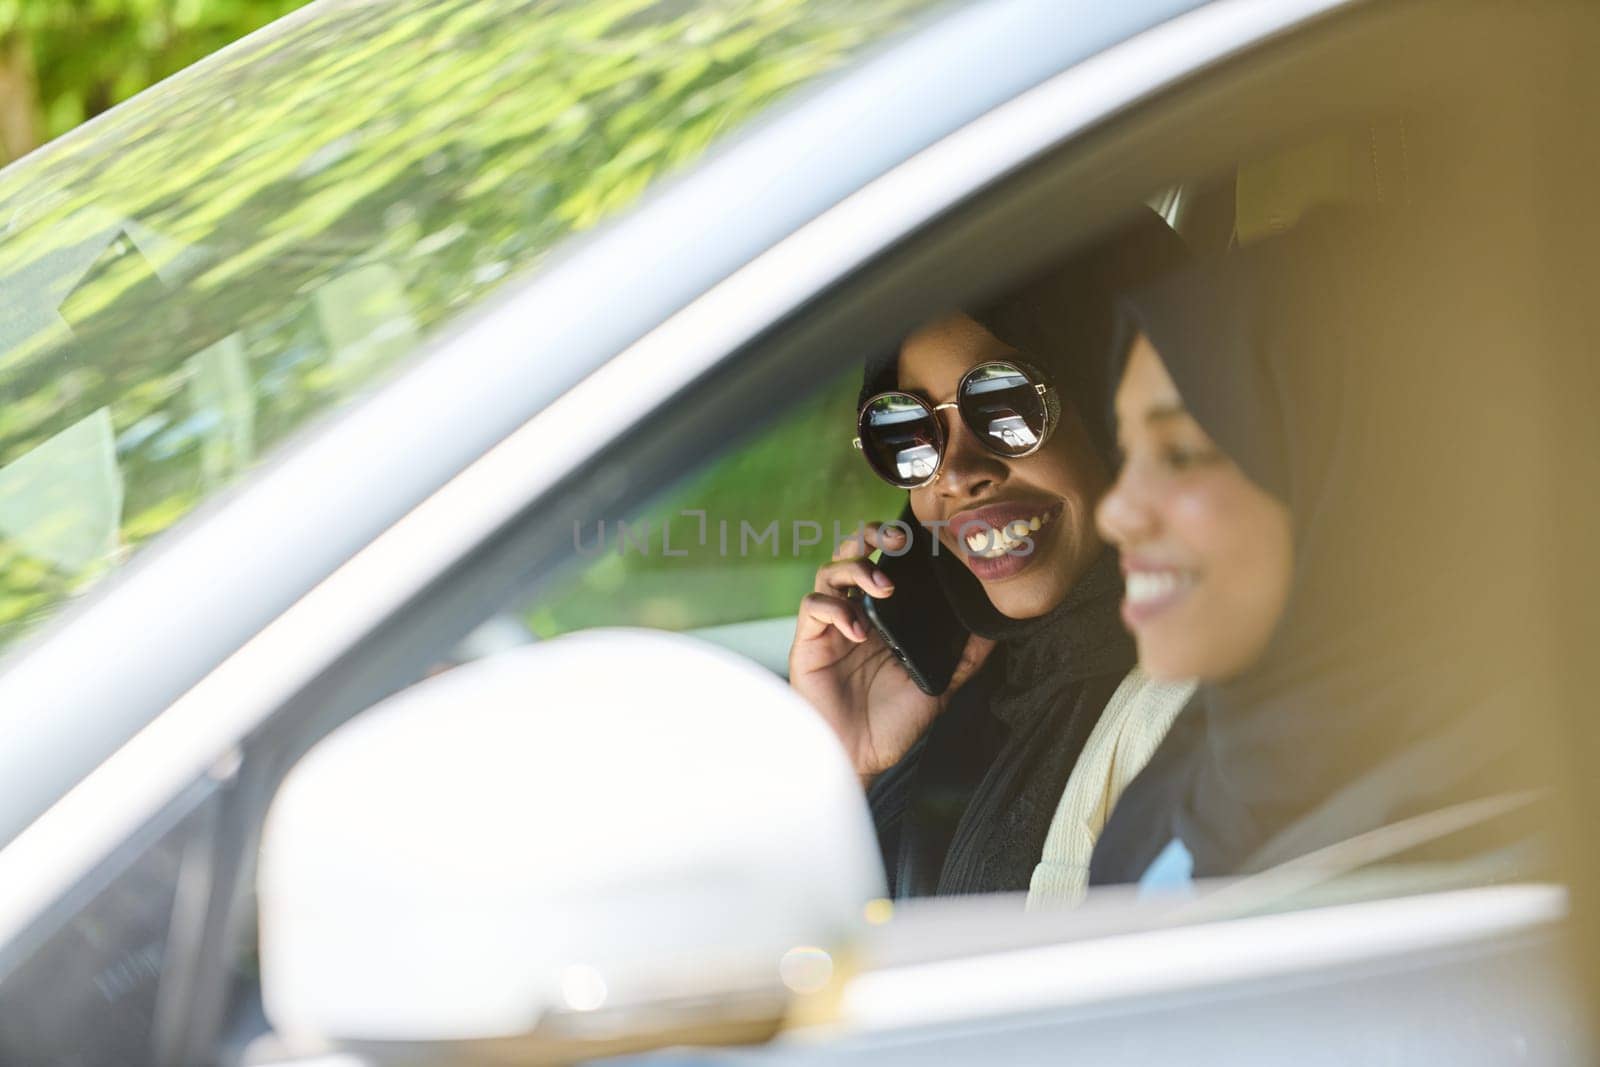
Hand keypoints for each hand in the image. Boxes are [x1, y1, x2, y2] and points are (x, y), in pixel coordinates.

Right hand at [788, 522, 995, 786]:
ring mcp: (830, 627)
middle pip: (851, 554)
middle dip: (870, 537)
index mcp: (882, 618)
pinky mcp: (809, 643)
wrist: (862, 758)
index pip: (883, 562)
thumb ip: (966, 655)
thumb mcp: (940, 685)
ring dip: (856, 568)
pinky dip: (835, 608)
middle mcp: (854, 615)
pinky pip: (813, 607)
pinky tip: (858, 630)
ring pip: (829, 572)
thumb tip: (996, 626)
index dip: (894, 542)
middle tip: (895, 540)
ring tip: (882, 587)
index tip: (918, 536)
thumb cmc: (894, 724)